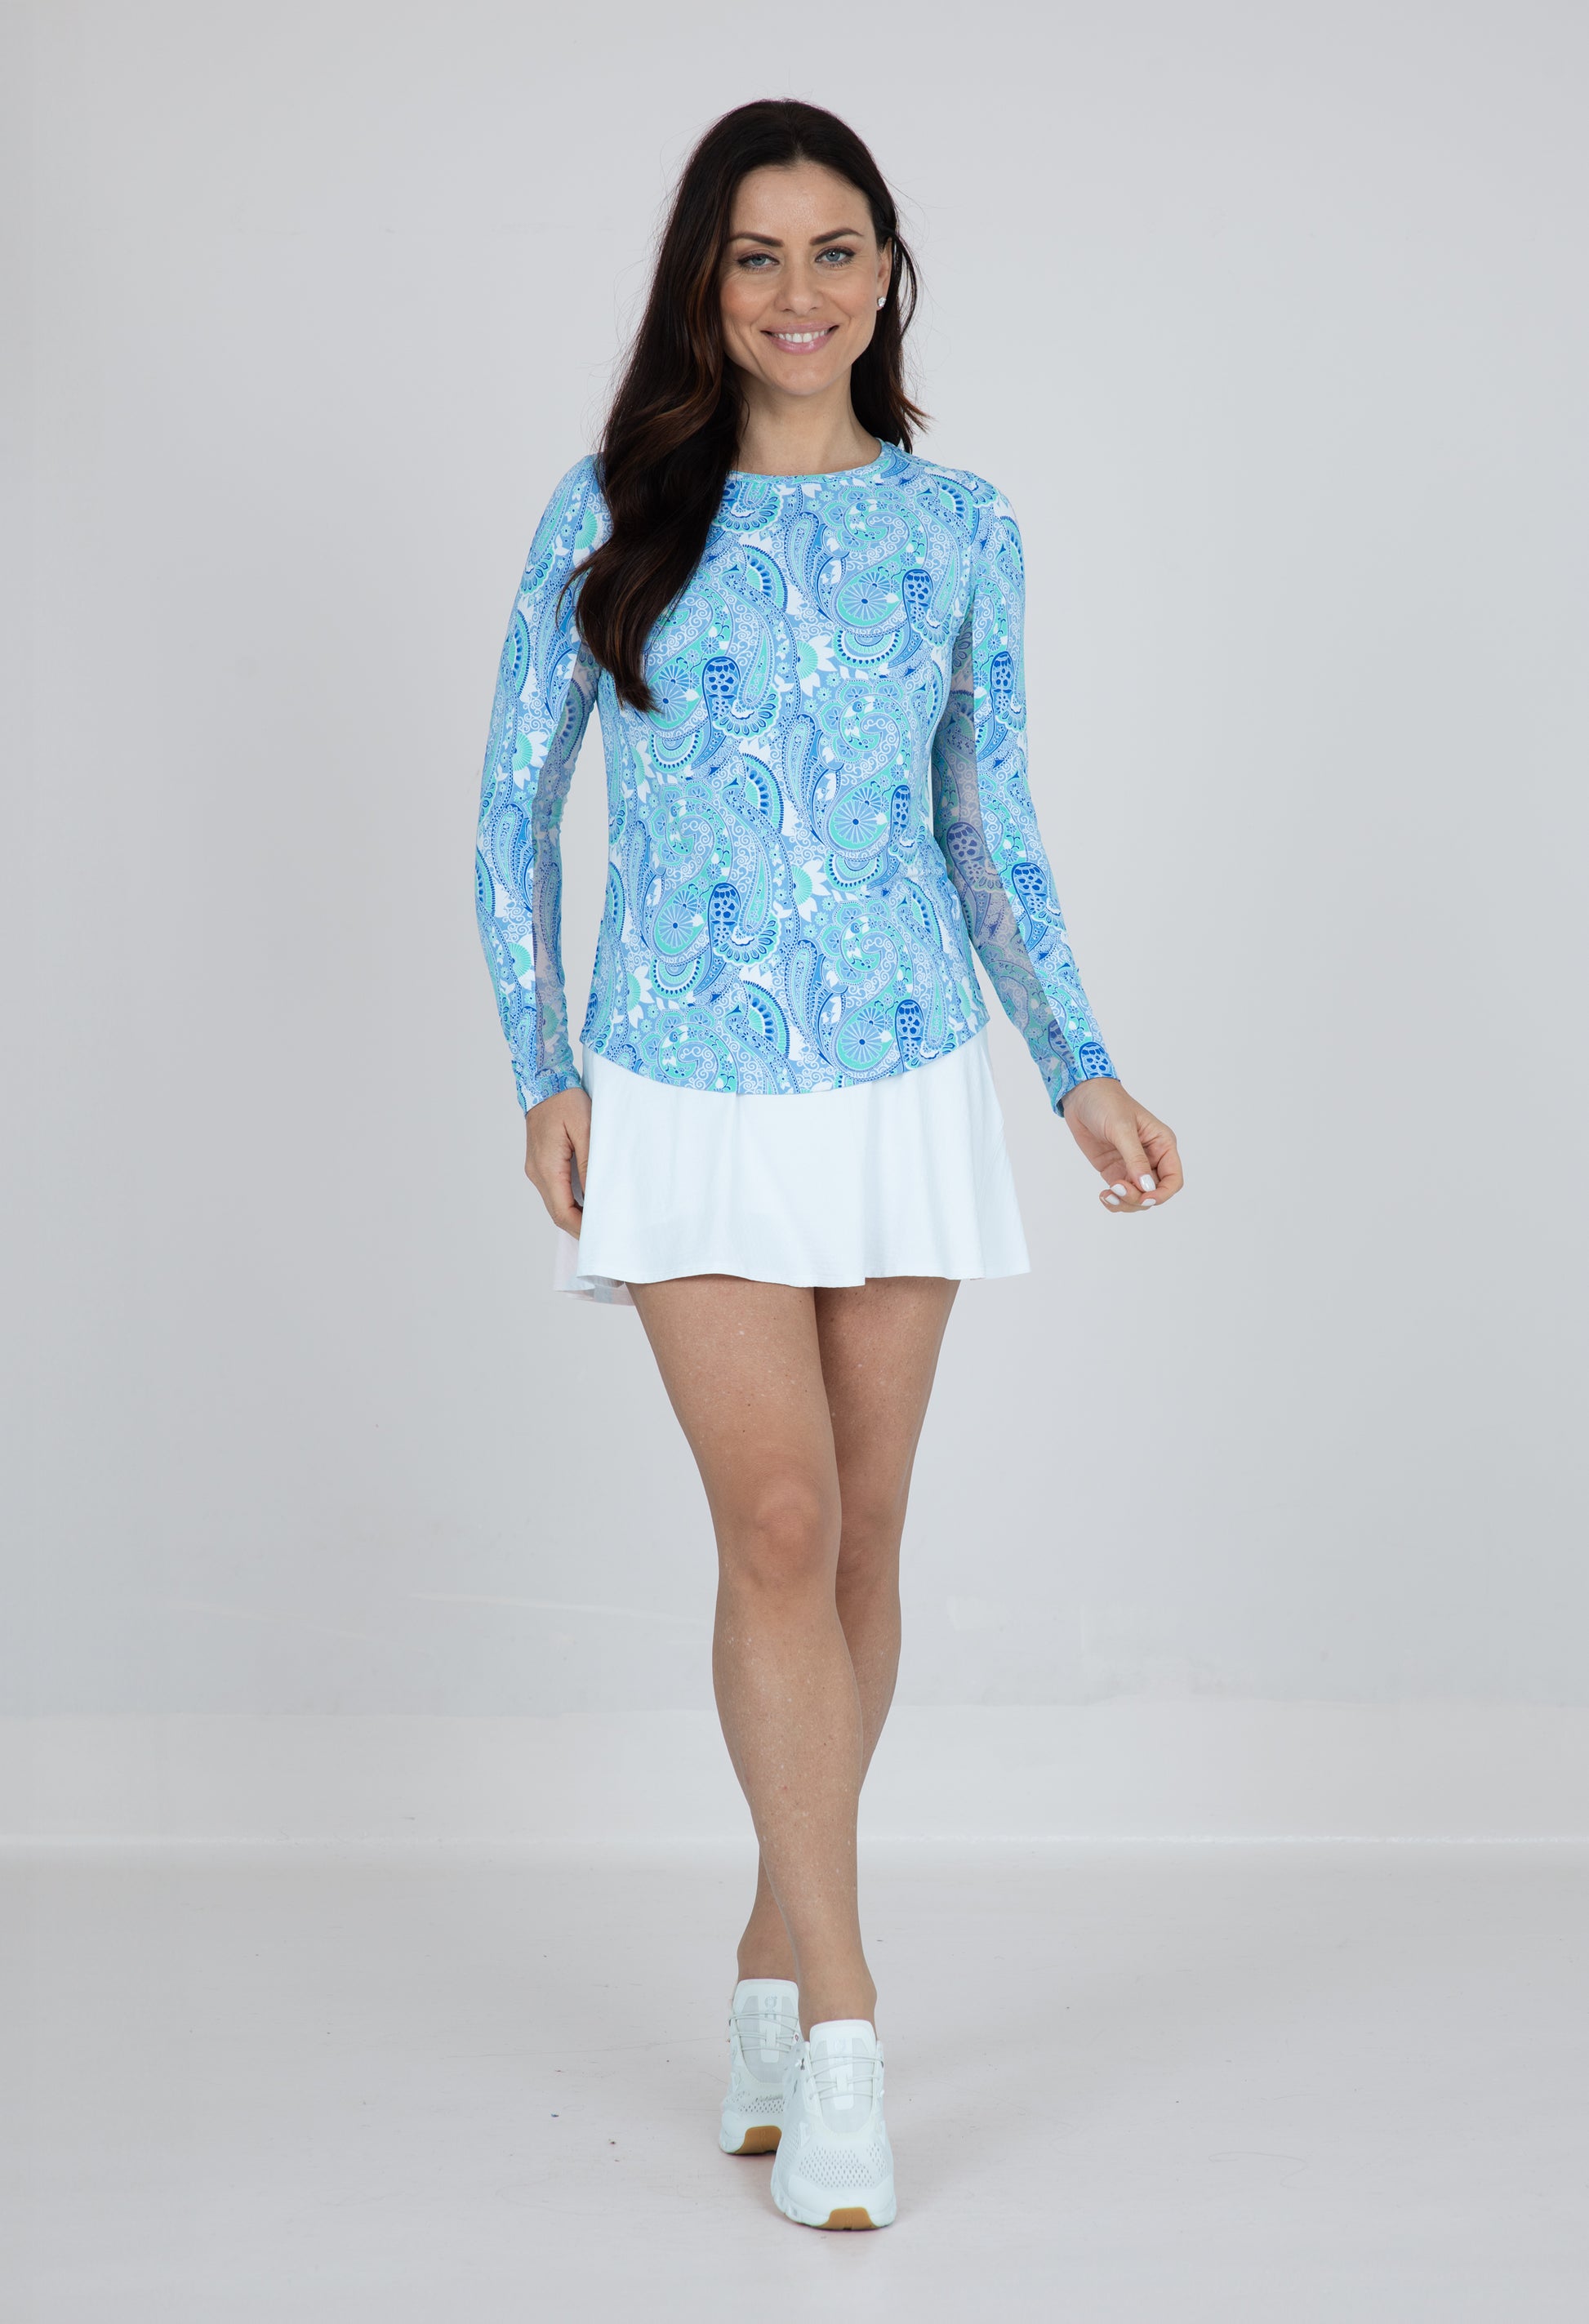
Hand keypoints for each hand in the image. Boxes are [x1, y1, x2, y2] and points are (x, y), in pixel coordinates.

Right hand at [524, 1084, 591, 1235]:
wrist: (544, 1082)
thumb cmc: (566, 1101)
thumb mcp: (585, 1129)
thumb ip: (590, 1163)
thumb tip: (596, 1195)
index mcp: (546, 1167)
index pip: (562, 1212)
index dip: (582, 1228)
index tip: (603, 1235)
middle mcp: (537, 1173)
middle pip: (557, 1212)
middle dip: (581, 1226)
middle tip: (608, 1232)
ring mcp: (536, 1169)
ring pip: (556, 1203)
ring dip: (577, 1214)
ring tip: (603, 1217)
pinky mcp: (541, 1163)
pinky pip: (556, 1191)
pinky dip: (572, 1201)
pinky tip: (590, 1199)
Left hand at [1061, 1078, 1182, 1215]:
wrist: (1081, 1096)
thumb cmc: (1107, 1103)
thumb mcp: (1122, 1129)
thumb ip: (1135, 1158)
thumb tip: (1146, 1187)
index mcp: (1162, 1145)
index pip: (1173, 1179)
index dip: (1162, 1194)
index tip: (1143, 1197)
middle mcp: (1151, 1158)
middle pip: (1154, 1193)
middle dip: (1138, 1199)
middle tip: (1117, 1189)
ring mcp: (1132, 1166)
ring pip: (1138, 1197)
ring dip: (1125, 1203)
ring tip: (1107, 1195)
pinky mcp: (1115, 1170)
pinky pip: (1121, 1194)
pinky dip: (1115, 1200)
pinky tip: (1105, 1196)